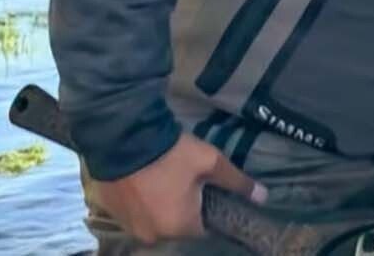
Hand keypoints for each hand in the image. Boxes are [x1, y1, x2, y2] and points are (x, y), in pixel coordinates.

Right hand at [95, 132, 266, 243]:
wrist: (124, 138)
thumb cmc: (173, 154)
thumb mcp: (212, 163)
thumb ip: (238, 183)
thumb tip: (264, 197)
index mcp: (179, 227)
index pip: (201, 228)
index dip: (206, 208)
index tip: (205, 190)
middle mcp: (151, 235)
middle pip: (176, 225)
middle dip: (182, 207)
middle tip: (184, 180)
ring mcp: (127, 225)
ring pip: (153, 219)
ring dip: (159, 205)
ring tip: (162, 178)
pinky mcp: (110, 211)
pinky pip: (133, 212)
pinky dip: (140, 201)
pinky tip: (144, 180)